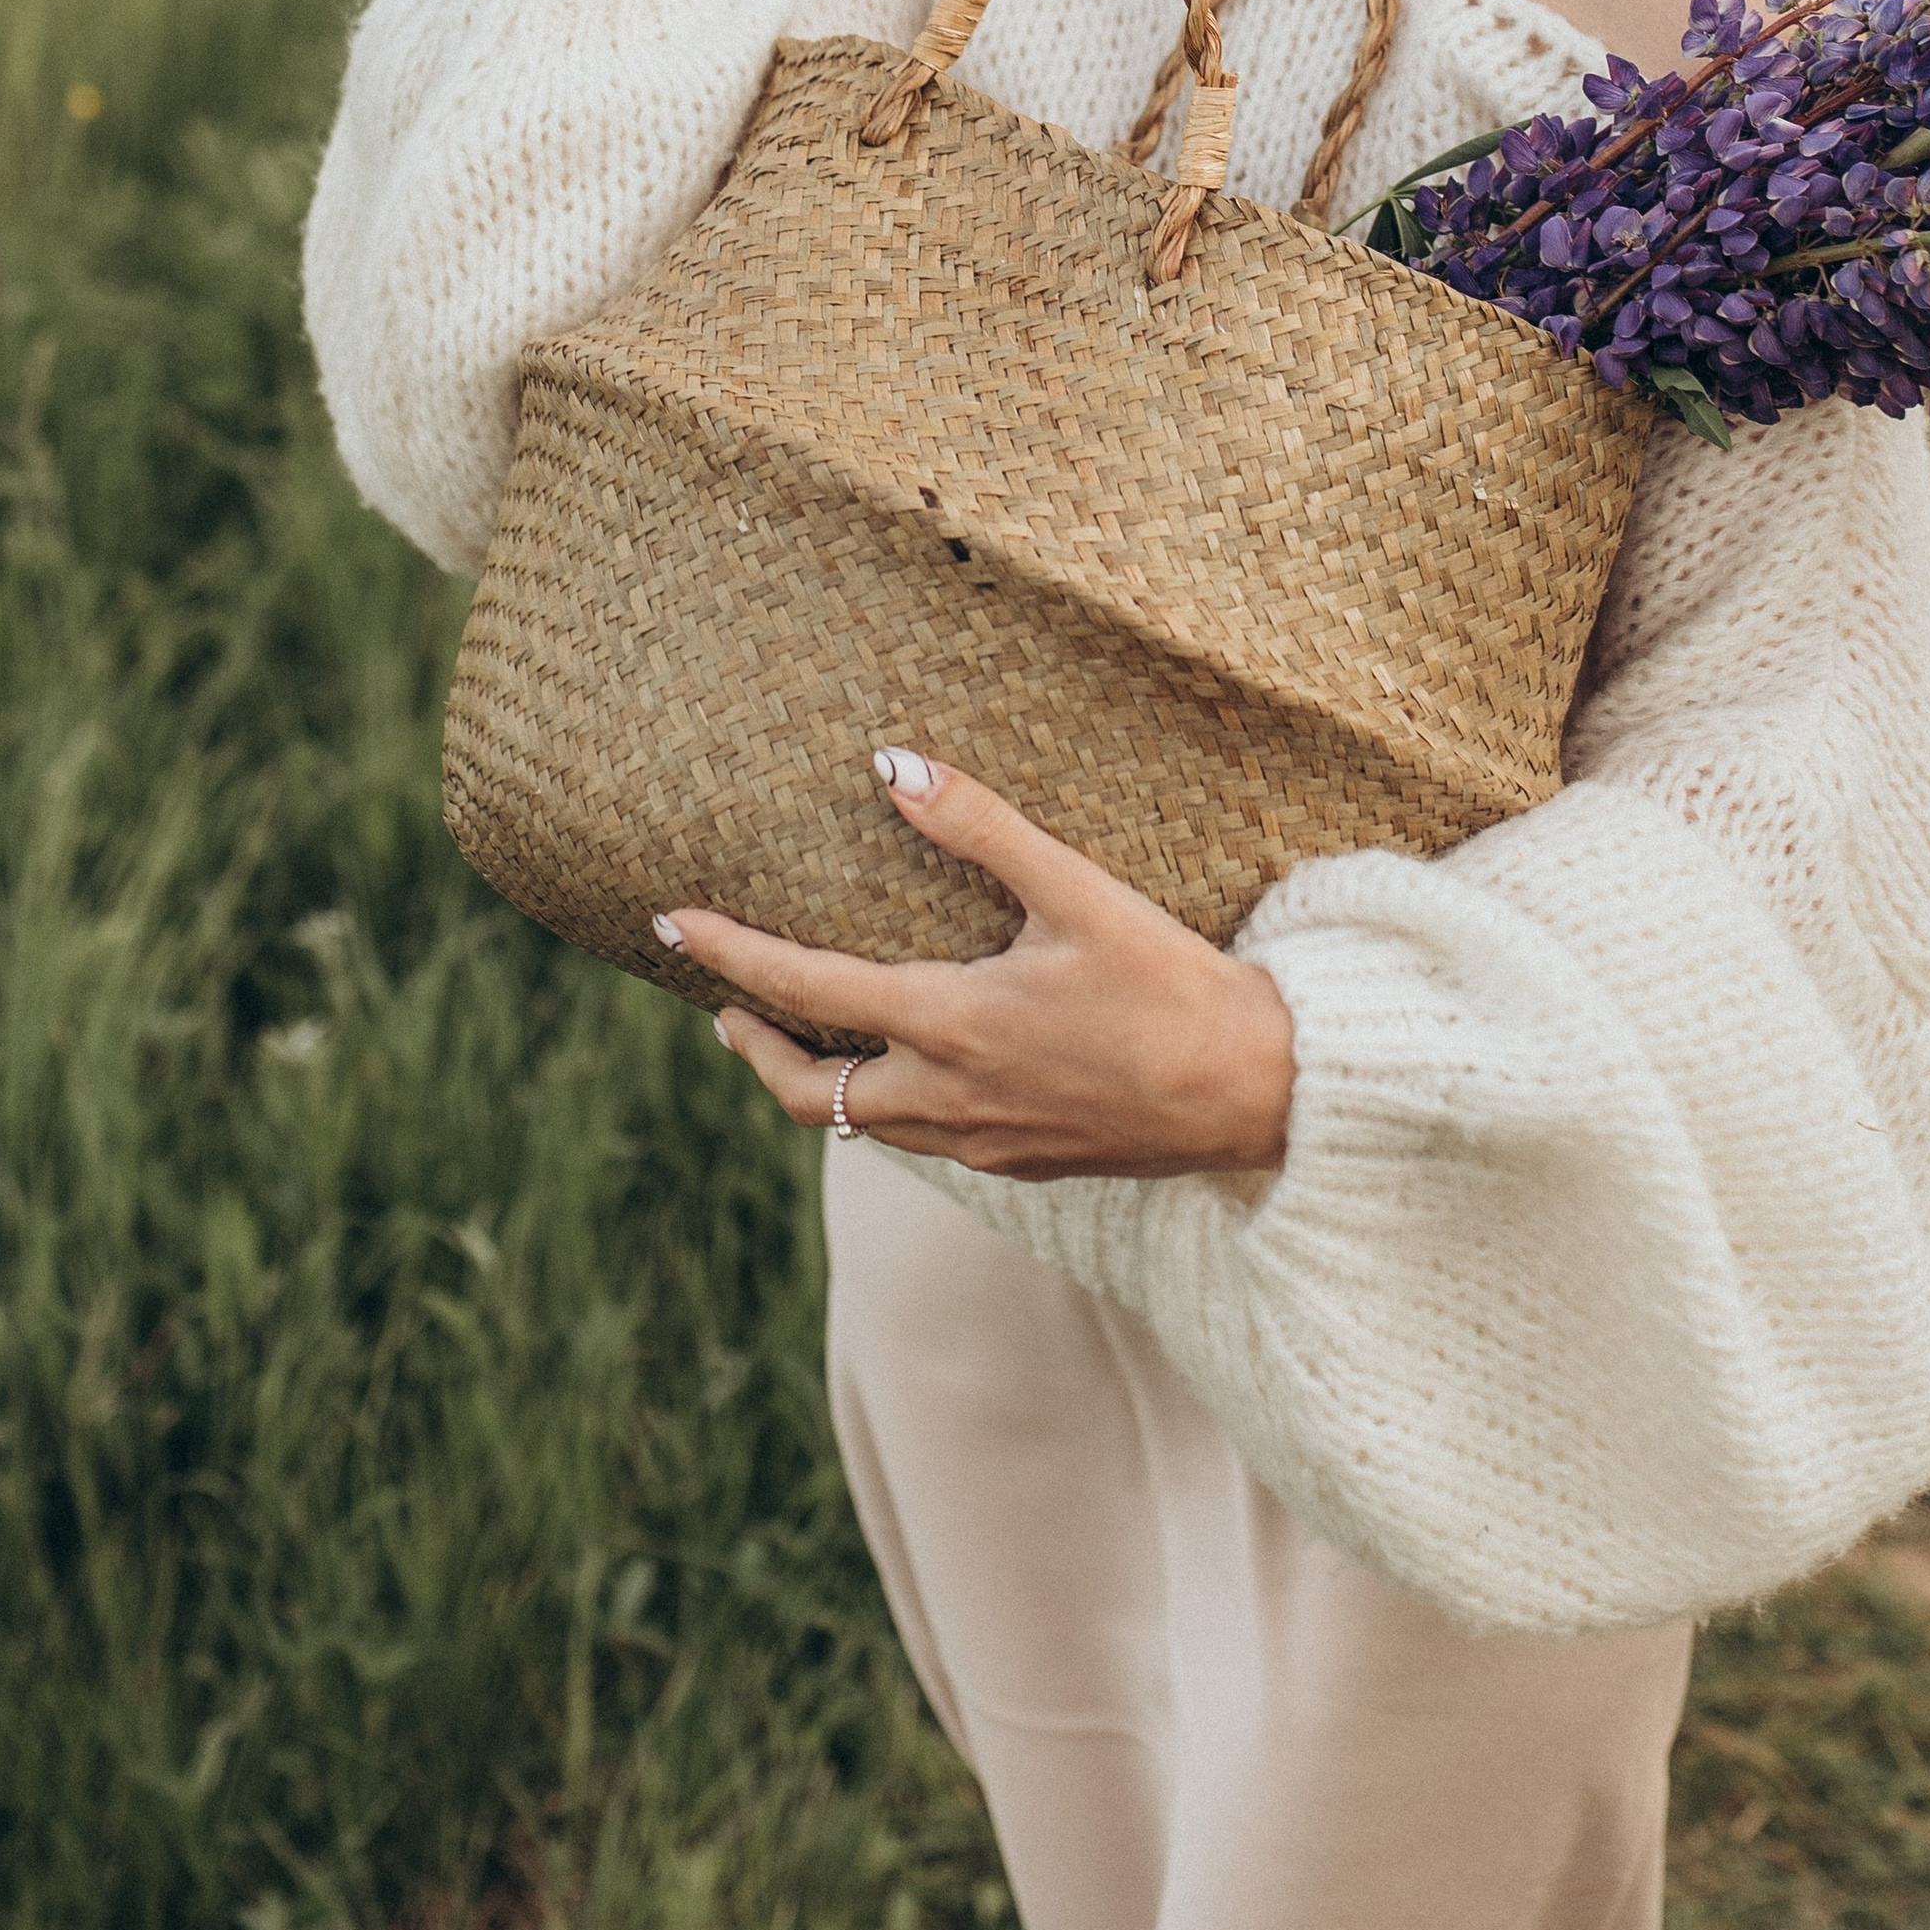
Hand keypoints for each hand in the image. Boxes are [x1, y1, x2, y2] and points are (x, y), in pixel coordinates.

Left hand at [659, 751, 1296, 1182]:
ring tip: (806, 1038)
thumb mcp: (1077, 890)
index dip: (730, 955)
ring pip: (861, 1128)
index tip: (674, 922)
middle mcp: (947, 1098)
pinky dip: (884, 1106)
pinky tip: (912, 1070)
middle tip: (723, 1008)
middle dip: (753, 1050)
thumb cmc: (1172, 986)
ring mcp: (982, 1143)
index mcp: (948, 1025)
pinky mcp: (1022, 1163)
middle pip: (805, 1096)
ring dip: (816, 1083)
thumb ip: (980, 828)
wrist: (1255, 1094)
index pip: (803, 992)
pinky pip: (921, 1142)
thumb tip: (893, 766)